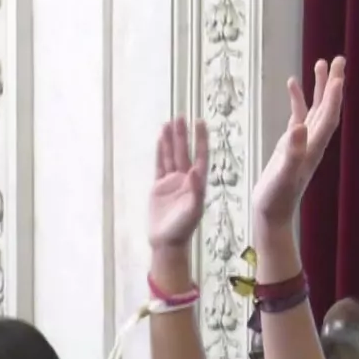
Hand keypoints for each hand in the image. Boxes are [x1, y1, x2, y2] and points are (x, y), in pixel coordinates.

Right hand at [148, 116, 209, 275]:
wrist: (166, 242)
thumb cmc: (182, 229)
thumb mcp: (192, 211)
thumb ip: (195, 190)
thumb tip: (196, 170)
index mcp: (196, 183)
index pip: (199, 156)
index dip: (200, 139)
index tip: (199, 122)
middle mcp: (185, 179)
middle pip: (183, 152)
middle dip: (182, 135)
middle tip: (181, 117)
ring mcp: (171, 182)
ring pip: (171, 156)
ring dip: (170, 140)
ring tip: (168, 122)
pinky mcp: (159, 187)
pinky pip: (159, 165)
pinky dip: (159, 152)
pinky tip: (159, 140)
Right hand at [251, 56, 345, 227]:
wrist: (271, 214)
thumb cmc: (276, 198)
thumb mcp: (283, 175)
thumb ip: (291, 151)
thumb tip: (298, 127)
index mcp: (313, 147)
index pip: (328, 117)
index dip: (333, 97)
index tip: (338, 76)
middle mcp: (312, 142)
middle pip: (327, 107)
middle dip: (333, 84)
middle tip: (339, 59)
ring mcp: (302, 142)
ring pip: (315, 109)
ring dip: (319, 87)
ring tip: (321, 64)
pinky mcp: (290, 144)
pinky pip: (298, 116)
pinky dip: (297, 99)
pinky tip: (292, 84)